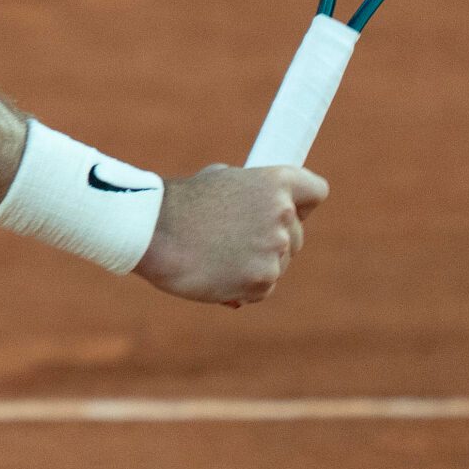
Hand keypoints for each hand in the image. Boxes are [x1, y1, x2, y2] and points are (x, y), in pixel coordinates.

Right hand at [133, 163, 326, 306]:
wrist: (152, 232)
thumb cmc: (178, 204)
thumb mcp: (219, 179)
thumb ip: (250, 192)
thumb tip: (260, 208)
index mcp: (275, 182)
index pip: (317, 192)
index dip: (302, 204)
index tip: (288, 212)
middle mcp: (282, 214)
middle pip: (297, 237)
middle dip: (271, 242)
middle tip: (234, 240)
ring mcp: (274, 250)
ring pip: (279, 265)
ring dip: (255, 266)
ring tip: (217, 256)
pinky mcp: (262, 281)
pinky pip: (262, 289)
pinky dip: (242, 287)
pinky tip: (215, 273)